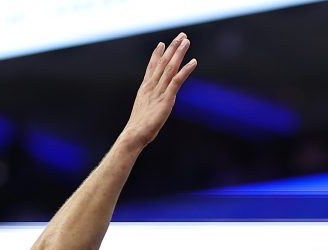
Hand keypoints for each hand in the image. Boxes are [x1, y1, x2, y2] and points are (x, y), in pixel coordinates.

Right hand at [119, 32, 196, 148]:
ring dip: (179, 53)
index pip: (152, 68)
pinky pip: (177, 81)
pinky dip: (185, 70)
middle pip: (163, 63)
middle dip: (172, 48)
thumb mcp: (143, 112)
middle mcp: (151, 86)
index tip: (162, 44)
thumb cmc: (138, 128)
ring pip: (170, 68)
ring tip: (186, 41)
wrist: (134, 135)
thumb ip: (149, 104)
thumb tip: (151, 105)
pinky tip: (193, 62)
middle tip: (181, 36)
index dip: (157, 55)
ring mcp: (159, 91)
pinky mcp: (166, 99)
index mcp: (145, 89)